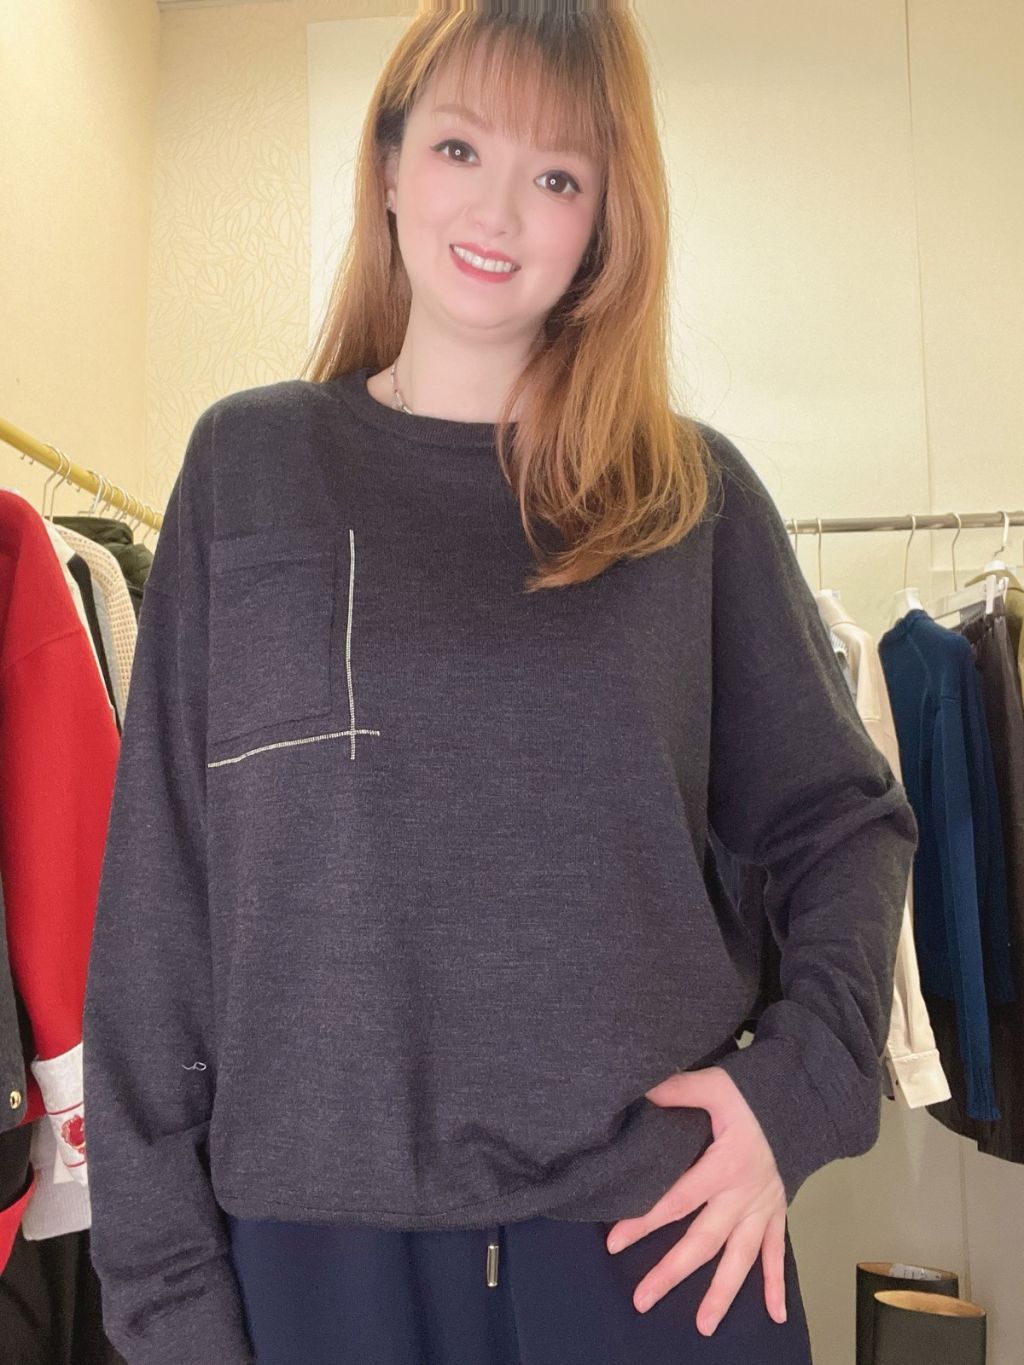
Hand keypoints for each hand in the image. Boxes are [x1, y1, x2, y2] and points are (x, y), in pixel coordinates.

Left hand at [605, 1065, 787, 1335]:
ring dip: (722, 1293)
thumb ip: (678, 1090)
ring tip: (704, 1325)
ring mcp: (764, 1207)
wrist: (801, 1099)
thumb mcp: (714, 1084)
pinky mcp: (778, 1212)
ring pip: (741, 1258)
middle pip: (704, 1240)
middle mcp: (744, 1194)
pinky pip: (778, 1253)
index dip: (645, 1221)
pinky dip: (775, 1284)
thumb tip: (640, 1091)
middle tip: (643, 1299)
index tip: (614, 1241)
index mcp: (725, 1165)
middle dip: (673, 1271)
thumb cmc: (753, 1092)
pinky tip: (774, 1315)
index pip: (678, 1199)